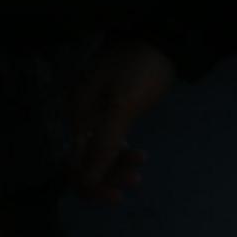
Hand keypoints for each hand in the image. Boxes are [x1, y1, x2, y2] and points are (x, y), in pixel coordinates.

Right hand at [62, 37, 175, 203]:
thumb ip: (104, 143)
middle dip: (107, 176)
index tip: (115, 196)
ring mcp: (96, 115)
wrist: (162, 39)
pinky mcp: (113, 113)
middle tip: (133, 183)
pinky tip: (139, 158)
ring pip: (100, 153)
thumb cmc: (141, 68)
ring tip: (139, 176)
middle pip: (85, 160)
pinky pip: (110, 142)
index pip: (74, 161)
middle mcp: (81, 116)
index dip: (91, 183)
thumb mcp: (123, 104)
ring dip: (117, 167)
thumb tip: (86, 181)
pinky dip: (122, 154)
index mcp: (77, 113)